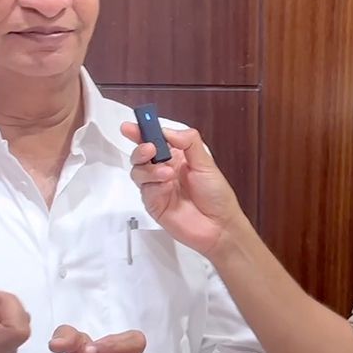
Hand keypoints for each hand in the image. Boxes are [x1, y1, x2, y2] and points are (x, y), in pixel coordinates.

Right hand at [120, 123, 246, 256]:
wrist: (220, 226)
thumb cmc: (217, 196)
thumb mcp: (206, 163)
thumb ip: (188, 143)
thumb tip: (168, 131)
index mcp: (178, 156)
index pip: (155, 139)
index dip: (142, 131)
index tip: (131, 126)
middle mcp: (165, 170)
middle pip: (141, 154)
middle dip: (140, 148)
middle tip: (150, 148)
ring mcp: (157, 187)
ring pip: (138, 171)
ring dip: (148, 168)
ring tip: (166, 173)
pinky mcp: (154, 203)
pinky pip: (144, 190)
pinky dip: (153, 185)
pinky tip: (166, 186)